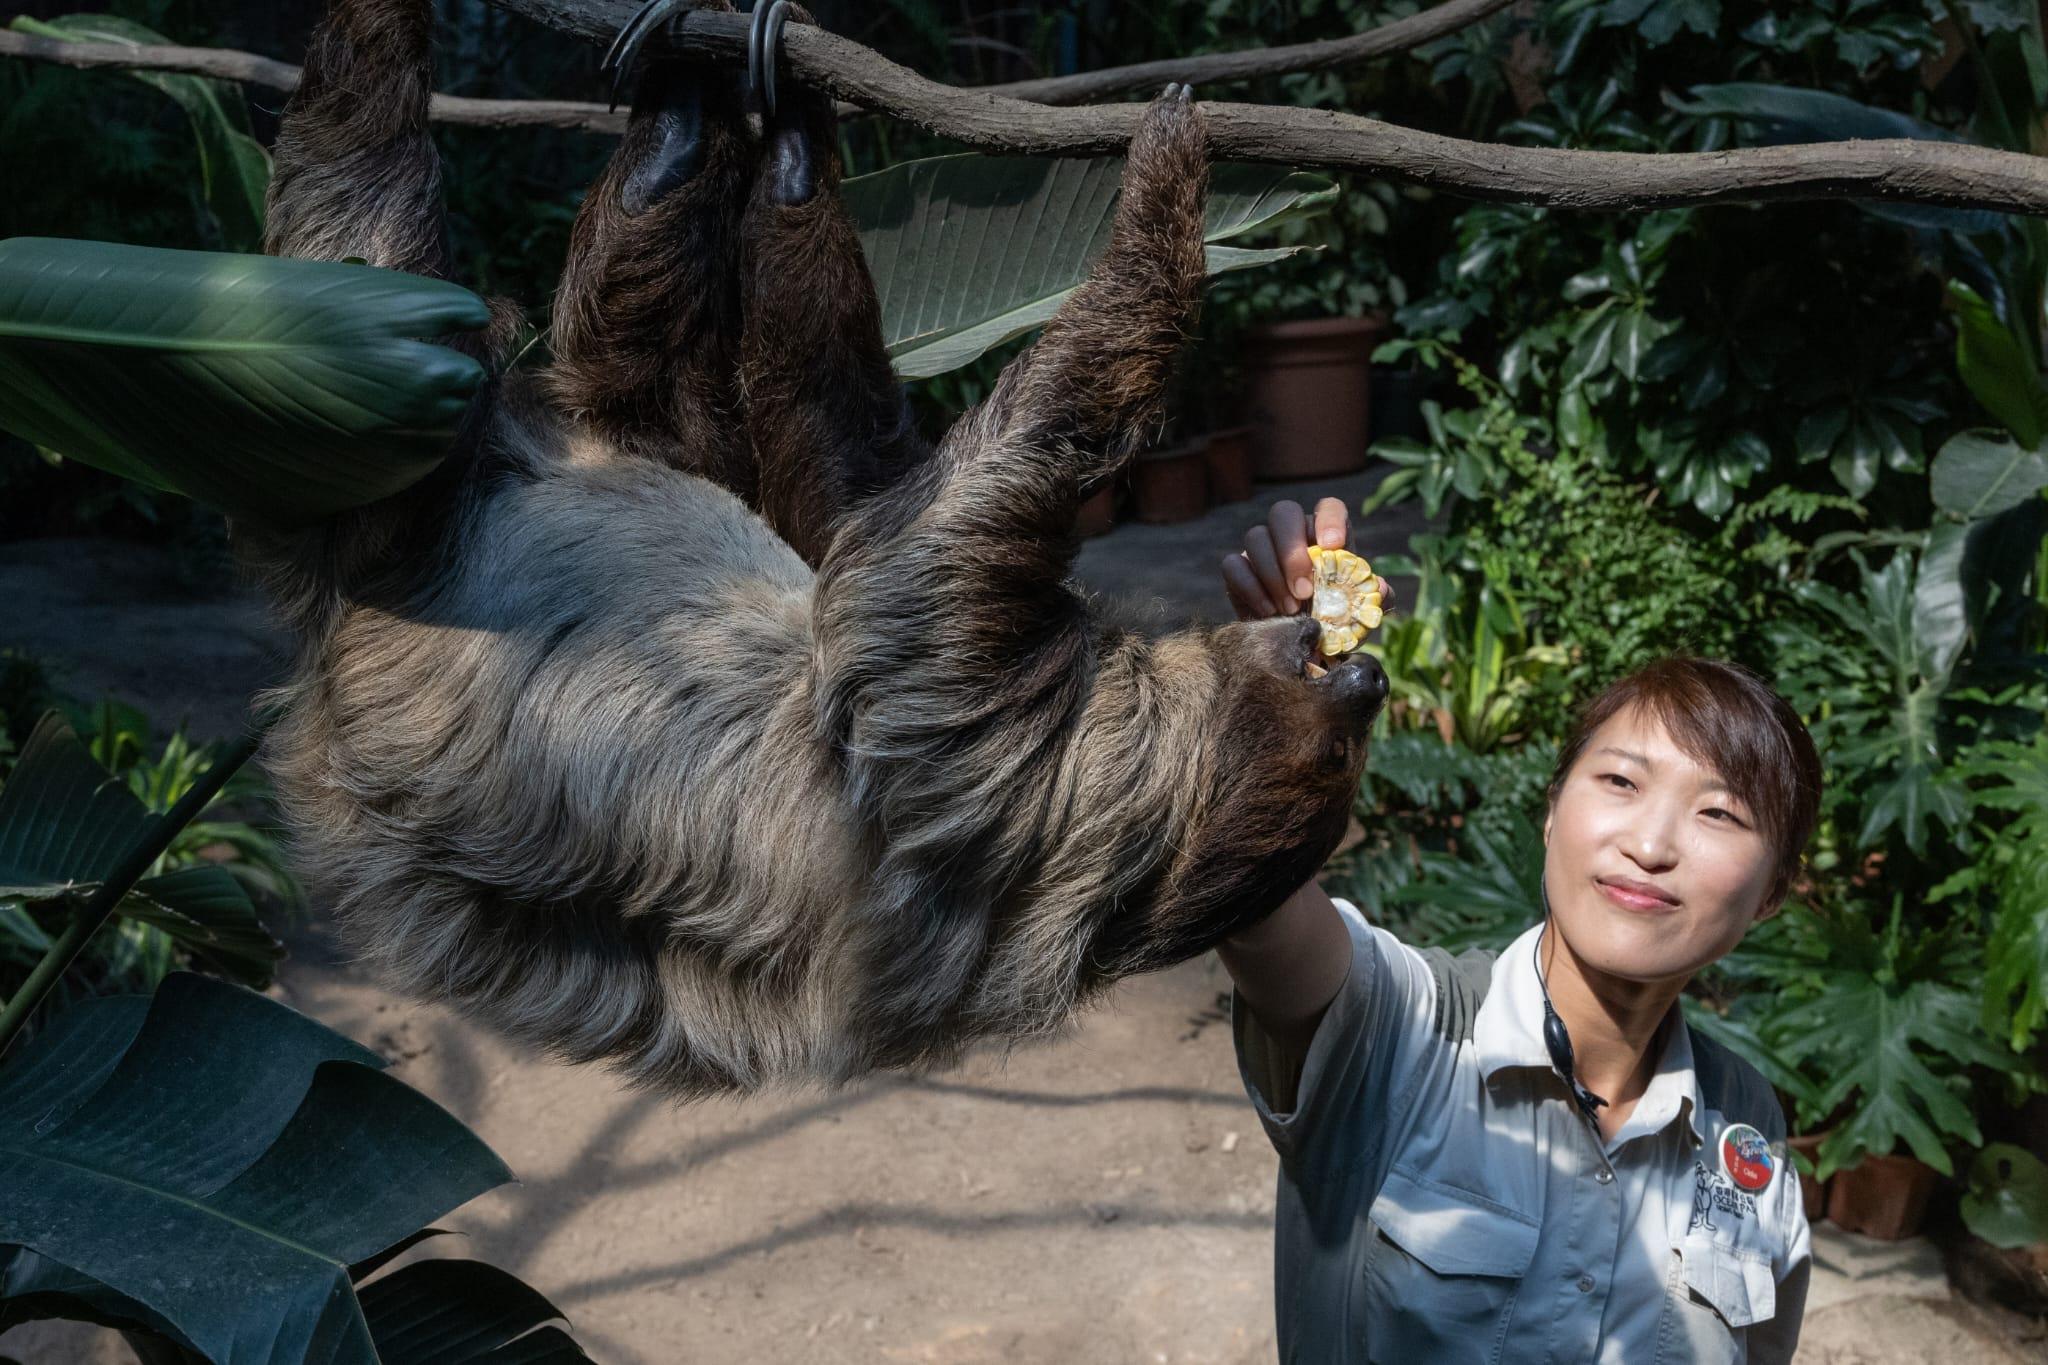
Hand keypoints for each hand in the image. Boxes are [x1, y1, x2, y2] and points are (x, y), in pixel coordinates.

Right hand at [1219, 496, 1393, 621]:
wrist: (1302, 645)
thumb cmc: (1335, 619)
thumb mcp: (1361, 612)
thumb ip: (1375, 598)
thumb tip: (1381, 588)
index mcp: (1327, 533)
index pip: (1328, 507)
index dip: (1329, 520)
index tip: (1334, 546)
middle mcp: (1293, 533)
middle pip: (1283, 512)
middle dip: (1292, 551)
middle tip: (1304, 591)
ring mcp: (1262, 548)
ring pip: (1255, 536)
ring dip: (1272, 574)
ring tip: (1289, 610)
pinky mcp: (1238, 569)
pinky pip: (1233, 564)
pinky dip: (1249, 587)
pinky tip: (1267, 611)